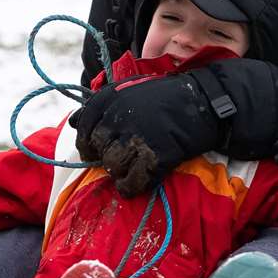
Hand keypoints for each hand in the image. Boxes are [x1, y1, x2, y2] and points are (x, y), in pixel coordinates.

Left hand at [70, 75, 222, 195]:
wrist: (204, 103)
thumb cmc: (166, 97)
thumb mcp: (129, 90)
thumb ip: (101, 106)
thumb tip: (72, 122)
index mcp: (110, 98)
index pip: (84, 126)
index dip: (88, 142)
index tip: (95, 150)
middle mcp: (119, 116)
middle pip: (98, 148)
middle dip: (105, 157)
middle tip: (120, 160)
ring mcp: (136, 137)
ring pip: (113, 166)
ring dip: (119, 172)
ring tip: (131, 170)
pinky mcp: (155, 157)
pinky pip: (132, 182)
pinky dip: (130, 187)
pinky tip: (135, 184)